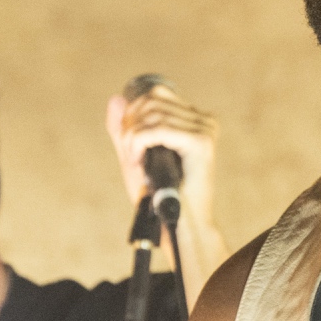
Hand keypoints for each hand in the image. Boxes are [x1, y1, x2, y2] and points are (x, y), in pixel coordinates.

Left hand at [105, 79, 217, 217]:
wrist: (177, 226)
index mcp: (194, 121)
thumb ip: (124, 130)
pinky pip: (157, 129)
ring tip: (134, 162)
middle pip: (153, 100)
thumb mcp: (135, 158)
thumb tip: (117, 98)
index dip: (134, 113)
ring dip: (132, 138)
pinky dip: (138, 143)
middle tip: (130, 155)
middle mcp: (203, 121)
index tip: (128, 142)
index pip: (157, 94)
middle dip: (131, 125)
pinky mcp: (200, 142)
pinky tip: (138, 162)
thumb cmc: (158, 197)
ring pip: (153, 114)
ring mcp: (204, 130)